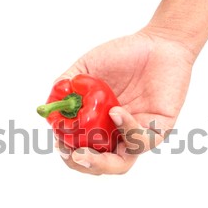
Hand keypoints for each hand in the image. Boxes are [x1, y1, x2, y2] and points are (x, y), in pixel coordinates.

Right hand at [56, 30, 195, 174]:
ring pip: (121, 164)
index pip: (82, 149)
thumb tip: (49, 108)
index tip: (59, 143)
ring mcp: (137, 133)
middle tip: (72, 155)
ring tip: (82, 152)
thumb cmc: (123, 56)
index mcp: (100, 124)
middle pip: (100, 165)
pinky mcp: (158, 129)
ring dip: (100, 162)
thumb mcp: (87, 68)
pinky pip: (141, 142)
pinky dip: (125, 130)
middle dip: (83, 165)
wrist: (158, 42)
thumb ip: (66, 84)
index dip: (69, 152)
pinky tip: (115, 112)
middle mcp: (118, 134)